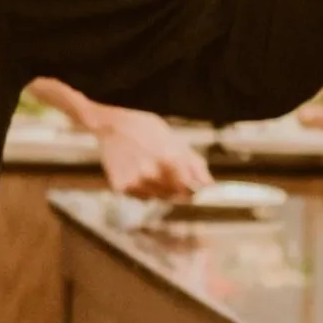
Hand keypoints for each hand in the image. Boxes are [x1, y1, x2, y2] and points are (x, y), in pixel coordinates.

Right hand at [92, 106, 213, 199]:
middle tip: (165, 170)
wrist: (112, 124)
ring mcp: (134, 181)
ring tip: (150, 169)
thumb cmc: (146, 128)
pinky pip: (141, 197)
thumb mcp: (175, 141)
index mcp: (168, 159)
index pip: (189, 190)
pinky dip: (143, 189)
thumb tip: (210, 186)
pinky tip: (138, 172)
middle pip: (174, 196)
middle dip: (175, 187)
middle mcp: (151, 173)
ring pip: (158, 198)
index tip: (191, 185)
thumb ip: (195, 165)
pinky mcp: (121, 186)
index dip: (192, 188)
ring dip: (159, 189)